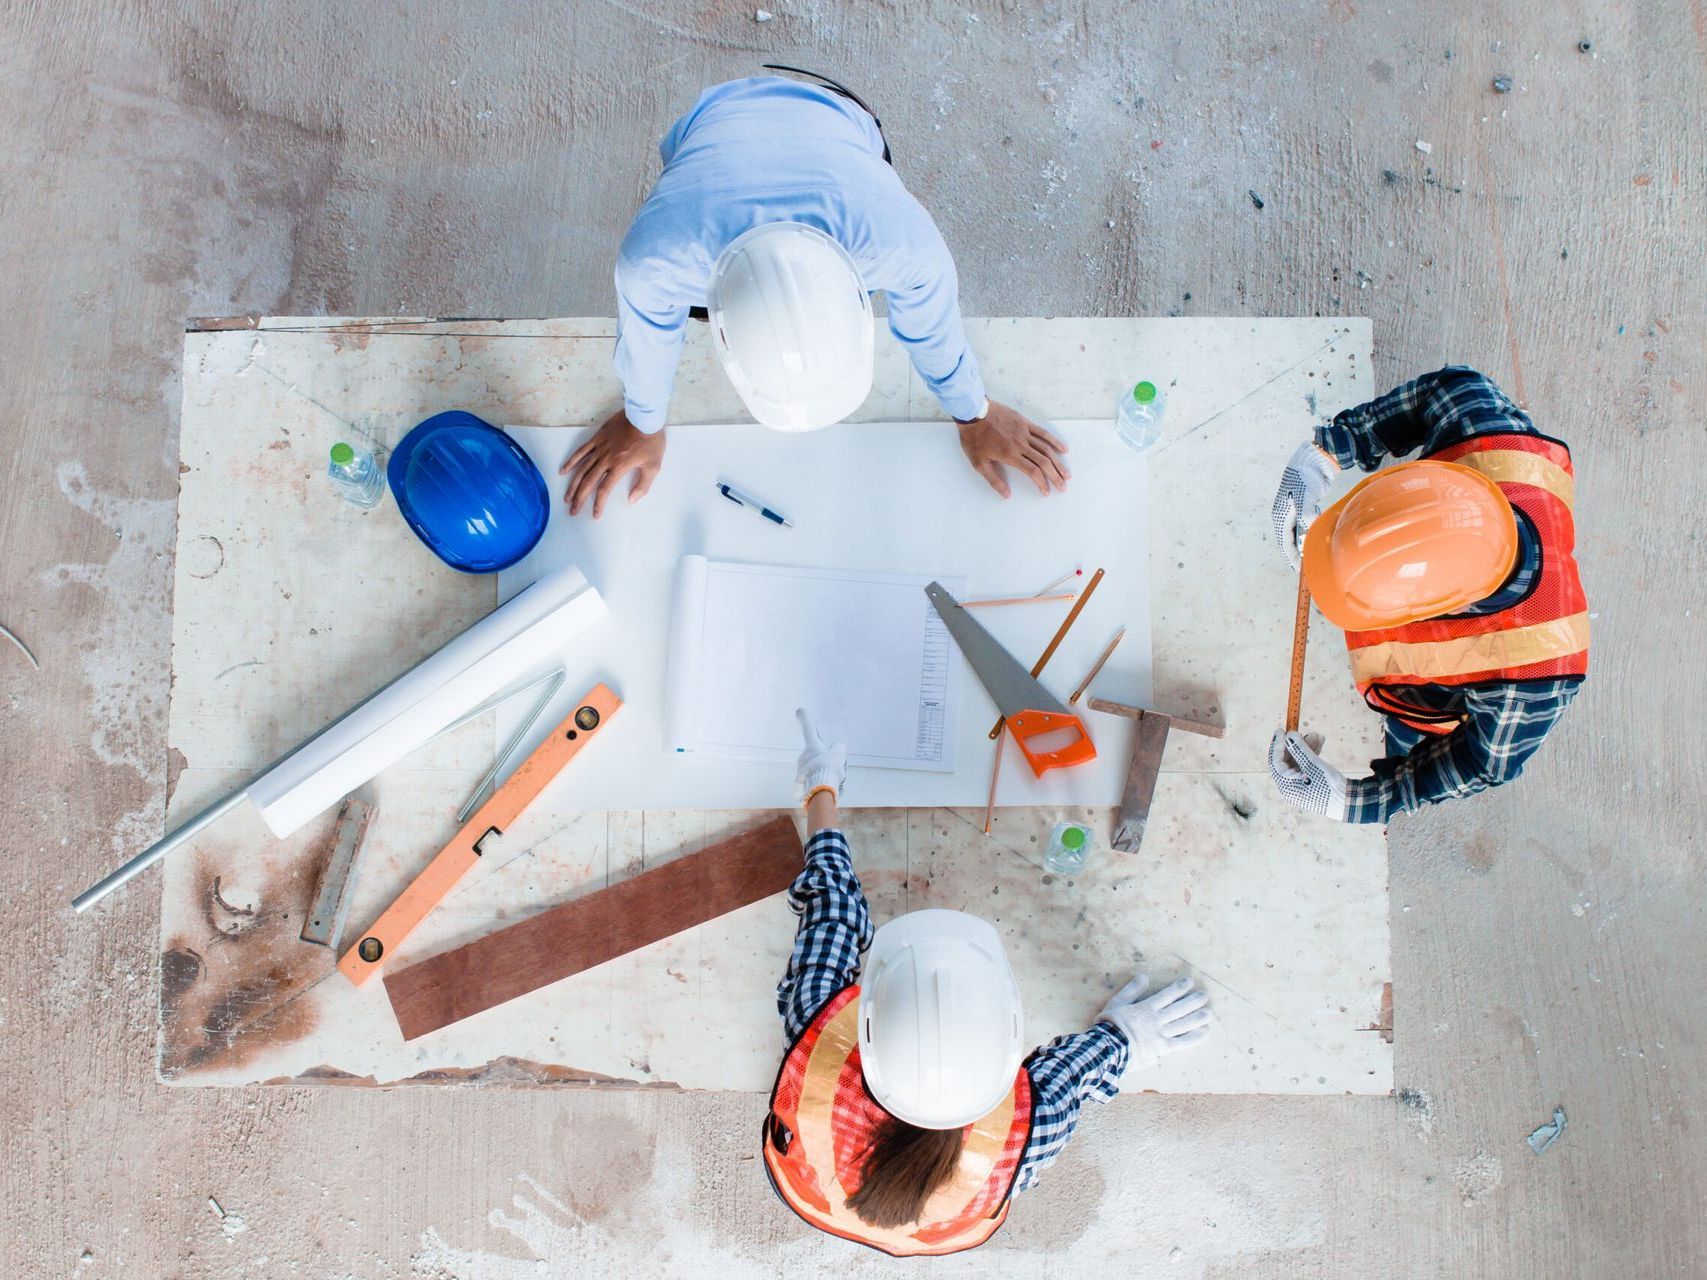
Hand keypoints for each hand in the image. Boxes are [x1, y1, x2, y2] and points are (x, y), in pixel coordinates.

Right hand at [560, 410, 665, 517]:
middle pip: (588, 482)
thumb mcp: (653, 466)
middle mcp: (606, 459)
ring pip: (582, 469)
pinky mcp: (597, 438)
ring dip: (573, 485)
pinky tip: (563, 471)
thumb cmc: (651, 441)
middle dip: (580, 498)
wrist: (644, 416)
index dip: (598, 504)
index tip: (595, 515)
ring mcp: (599, 448)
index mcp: (619, 467)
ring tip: (567, 498)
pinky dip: (571, 461)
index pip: (604, 489)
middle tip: (573, 511)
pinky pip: (581, 451)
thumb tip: (631, 500)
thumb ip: (642, 486)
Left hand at [795, 708, 846, 804]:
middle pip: (818, 755)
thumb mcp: (839, 753)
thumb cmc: (830, 769)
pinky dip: (824, 783)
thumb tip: (835, 748)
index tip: (799, 710)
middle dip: (828, 761)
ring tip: (835, 780)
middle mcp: (804, 757)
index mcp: (811, 747)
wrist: (820, 792)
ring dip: (827, 773)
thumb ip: (837, 747)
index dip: (805, 718)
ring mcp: (801, 771)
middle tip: (837, 768)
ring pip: (818, 769)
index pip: (808, 729)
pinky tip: (830, 788)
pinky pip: (816, 780)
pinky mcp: (802, 784)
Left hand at [956, 401, 1069, 497]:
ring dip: (1058, 463)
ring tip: (1066, 474)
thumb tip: (1007, 495)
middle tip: (1063, 487)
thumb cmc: (974, 438)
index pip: (1033, 472)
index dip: (1042, 483)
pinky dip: (1054, 441)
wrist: (973, 412)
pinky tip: (1063, 449)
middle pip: (1044, 462)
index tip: (1047, 492)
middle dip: (1055, 476)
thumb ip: (994, 480)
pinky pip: (1043, 433)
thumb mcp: (979, 463)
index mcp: (1010, 455)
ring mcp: (1024, 432)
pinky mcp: (1024, 423)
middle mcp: (1021, 444)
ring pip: (1046, 449)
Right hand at [1096, 974, 1211, 1070]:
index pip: (1167, 995)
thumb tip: (1143, 976)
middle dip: (1192, 1001)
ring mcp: (1161, 1034)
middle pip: (1179, 1008)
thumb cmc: (1109, 1025)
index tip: (1189, 982)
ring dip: (1197, 1017)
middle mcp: (1157, 1020)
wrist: (1109, 1047)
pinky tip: (1204, 1033)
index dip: (1179, 988)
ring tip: (1208, 1013)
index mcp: (1146, 1008)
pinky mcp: (1162, 1048)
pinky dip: (1194, 1037)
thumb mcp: (1117, 1003)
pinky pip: (1182, 1042)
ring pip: (1183, 1024)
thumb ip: (1131, 990)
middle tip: (1204, 996)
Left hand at [1268, 729, 1348, 819]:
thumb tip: (1288, 734)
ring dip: (1306, 748)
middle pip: (1287, 761)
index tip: (1280, 730)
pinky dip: (1313, 755)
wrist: (1349, 804)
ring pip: (1299, 762)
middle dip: (1295, 745)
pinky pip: (1308, 767)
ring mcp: (1301, 787)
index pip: (1275, 762)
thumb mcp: (1313, 764)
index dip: (1277, 745)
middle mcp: (1290, 787)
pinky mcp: (1312, 785)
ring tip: (1317, 735)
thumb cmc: (1329, 786)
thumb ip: (1299, 749)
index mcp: (1285, 786)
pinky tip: (1320, 742)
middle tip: (1300, 730)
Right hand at [1270, 441, 1339, 567]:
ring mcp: (1294, 511)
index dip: (1292, 557)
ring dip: (1305, 544)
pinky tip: (1317, 535)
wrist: (1312, 460)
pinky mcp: (1303, 507)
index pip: (1285, 543)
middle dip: (1298, 554)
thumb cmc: (1305, 477)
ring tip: (1312, 554)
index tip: (1299, 570)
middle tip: (1307, 566)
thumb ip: (1306, 516)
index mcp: (1280, 516)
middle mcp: (1285, 515)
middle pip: (1290, 541)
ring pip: (1298, 534)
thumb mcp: (1304, 498)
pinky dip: (1310, 533)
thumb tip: (1309, 532)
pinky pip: (1305, 526)